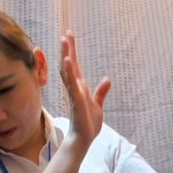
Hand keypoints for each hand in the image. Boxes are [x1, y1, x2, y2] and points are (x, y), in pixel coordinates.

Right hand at [59, 30, 110, 147]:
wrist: (83, 139)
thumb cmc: (88, 124)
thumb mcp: (98, 105)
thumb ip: (101, 91)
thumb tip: (107, 78)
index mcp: (80, 88)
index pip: (75, 66)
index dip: (72, 52)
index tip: (69, 37)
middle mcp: (75, 88)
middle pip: (69, 65)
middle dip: (68, 49)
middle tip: (67, 33)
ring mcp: (74, 93)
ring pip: (68, 71)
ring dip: (67, 55)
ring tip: (65, 41)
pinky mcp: (76, 100)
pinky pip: (72, 84)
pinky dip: (70, 72)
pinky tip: (69, 61)